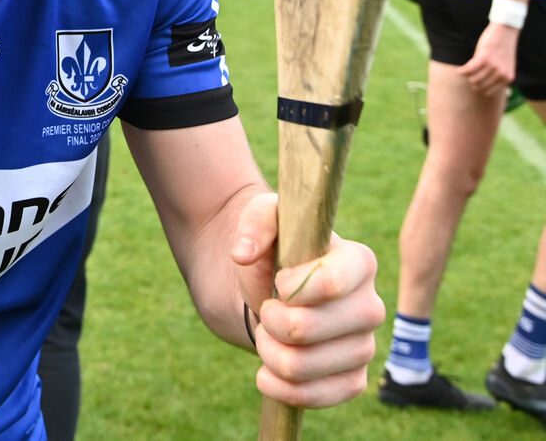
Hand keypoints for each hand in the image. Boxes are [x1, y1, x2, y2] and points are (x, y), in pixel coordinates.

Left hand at [233, 192, 383, 407]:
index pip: (329, 283)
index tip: (278, 281)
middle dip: (271, 320)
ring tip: (268, 333)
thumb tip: (243, 253)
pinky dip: (280, 386)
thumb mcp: (263, 217)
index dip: (290, 287)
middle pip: (307, 328)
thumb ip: (255, 222)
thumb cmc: (276, 249)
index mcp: (360, 261)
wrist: (276, 290)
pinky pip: (316, 397)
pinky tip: (267, 371)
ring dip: (269, 351)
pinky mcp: (353, 380)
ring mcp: (365, 347)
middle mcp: (371, 306)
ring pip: (302, 365)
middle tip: (267, 308)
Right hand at [460, 22, 518, 96]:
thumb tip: (483, 89)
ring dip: (466, 76)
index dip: (479, 88)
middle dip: (472, 82)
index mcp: (507, 79)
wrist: (506, 33)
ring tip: (465, 71)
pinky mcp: (483, 59)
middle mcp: (501, 75)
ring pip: (473, 79)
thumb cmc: (503, 49)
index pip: (488, 93)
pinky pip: (468, 70)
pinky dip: (461, 71)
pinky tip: (459, 69)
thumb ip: (498, 77)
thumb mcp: (505, 67)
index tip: (474, 83)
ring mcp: (493, 67)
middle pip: (479, 86)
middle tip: (469, 76)